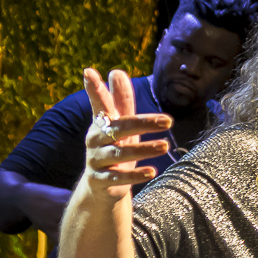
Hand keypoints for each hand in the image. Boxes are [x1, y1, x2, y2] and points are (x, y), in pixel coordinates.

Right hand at [81, 68, 169, 195]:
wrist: (101, 185)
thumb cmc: (115, 146)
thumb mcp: (120, 124)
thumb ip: (120, 100)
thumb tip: (116, 72)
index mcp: (101, 122)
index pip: (99, 103)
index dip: (94, 89)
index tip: (88, 72)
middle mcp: (95, 139)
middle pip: (119, 128)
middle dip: (143, 123)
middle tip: (168, 120)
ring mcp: (96, 160)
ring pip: (120, 153)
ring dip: (144, 149)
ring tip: (165, 146)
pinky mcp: (100, 180)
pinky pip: (118, 177)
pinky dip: (135, 175)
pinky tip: (151, 171)